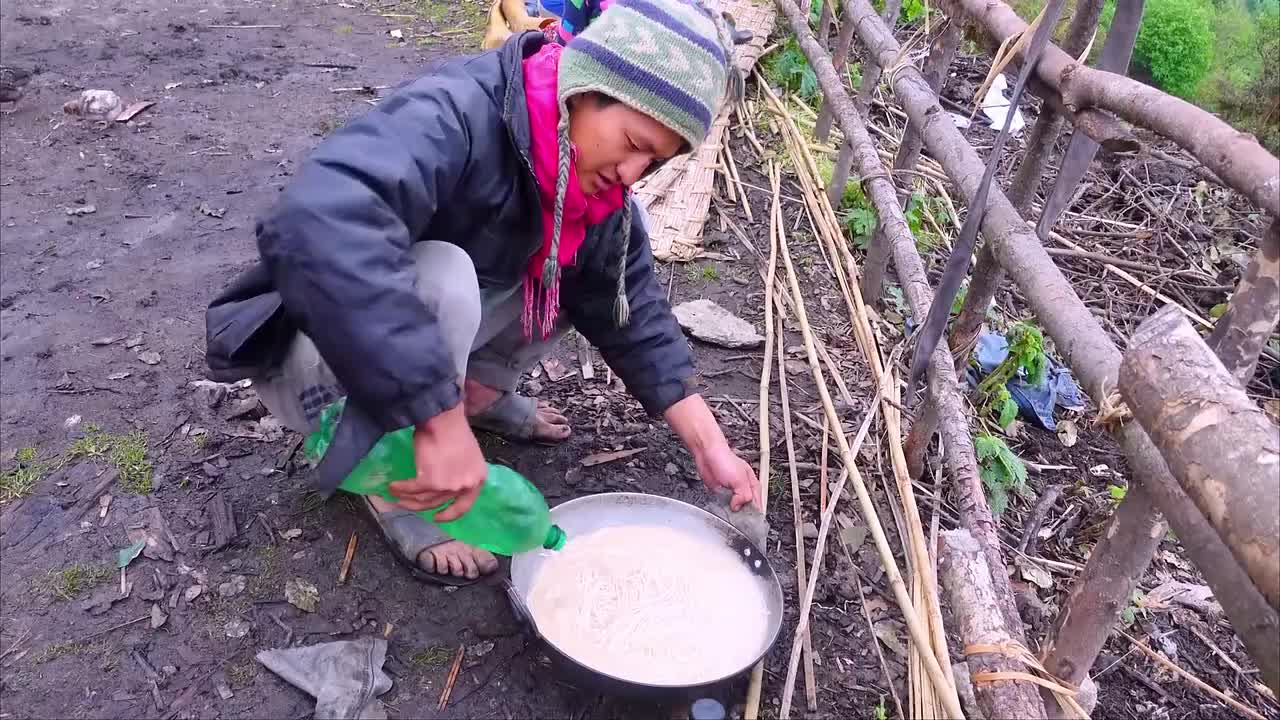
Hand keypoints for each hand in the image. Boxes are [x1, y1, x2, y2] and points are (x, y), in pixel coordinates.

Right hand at [386, 403, 485, 520]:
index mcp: (478, 479)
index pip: (464, 505)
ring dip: (407, 498)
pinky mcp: (431, 482)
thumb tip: (443, 478)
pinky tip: (393, 486)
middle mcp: (466, 486)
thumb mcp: (465, 456)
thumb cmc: (453, 430)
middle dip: (420, 507)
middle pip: (440, 503)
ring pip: (424, 499)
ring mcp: (449, 486)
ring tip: (395, 494)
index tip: (438, 517)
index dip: (450, 514)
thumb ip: (458, 471)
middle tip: (407, 505)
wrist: (444, 418)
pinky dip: (401, 488)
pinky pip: (412, 489)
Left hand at [695, 441, 761, 511]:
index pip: (758, 503)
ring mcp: (731, 491)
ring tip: (728, 513)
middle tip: (737, 518)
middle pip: (746, 507)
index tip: (749, 522)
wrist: (706, 454)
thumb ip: (743, 495)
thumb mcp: (740, 479)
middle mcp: (743, 489)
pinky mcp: (720, 493)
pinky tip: (720, 508)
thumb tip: (739, 507)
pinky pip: (722, 504)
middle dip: (742, 514)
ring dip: (731, 511)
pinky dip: (721, 507)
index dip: (754, 514)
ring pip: (734, 507)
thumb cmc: (724, 459)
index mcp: (752, 484)